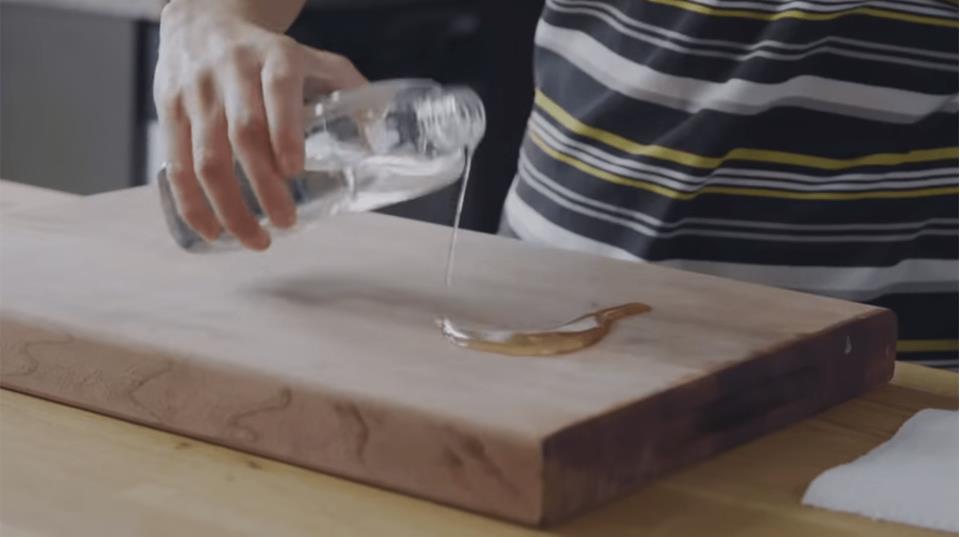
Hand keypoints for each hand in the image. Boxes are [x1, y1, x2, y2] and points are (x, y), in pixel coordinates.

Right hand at [154, 3, 366, 249]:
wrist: (202, 20)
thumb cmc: (266, 52)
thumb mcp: (309, 56)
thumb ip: (346, 86)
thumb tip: (377, 136)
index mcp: (275, 58)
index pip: (279, 91)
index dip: (285, 132)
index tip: (295, 171)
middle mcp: (232, 73)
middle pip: (243, 134)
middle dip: (264, 185)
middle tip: (286, 222)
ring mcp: (197, 93)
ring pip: (207, 157)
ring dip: (229, 207)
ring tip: (255, 239)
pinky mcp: (168, 110)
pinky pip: (177, 164)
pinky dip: (192, 203)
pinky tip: (212, 229)